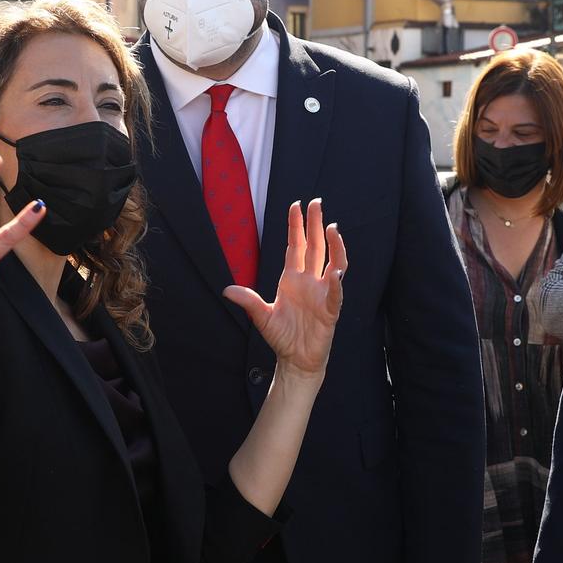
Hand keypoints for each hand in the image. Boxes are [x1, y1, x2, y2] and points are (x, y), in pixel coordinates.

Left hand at [227, 199, 345, 379]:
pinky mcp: (329, 311)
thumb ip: (248, 301)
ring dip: (334, 246)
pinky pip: (335, 294)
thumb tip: (227, 290)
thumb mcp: (261, 316)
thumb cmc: (282, 336)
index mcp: (292, 279)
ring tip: (332, 229)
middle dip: (316, 225)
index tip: (296, 206)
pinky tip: (334, 272)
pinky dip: (335, 283)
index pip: (297, 246)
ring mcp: (322, 294)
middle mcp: (309, 282)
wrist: (296, 359)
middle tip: (317, 203)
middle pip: (316, 247)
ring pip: (333, 263)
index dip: (296, 226)